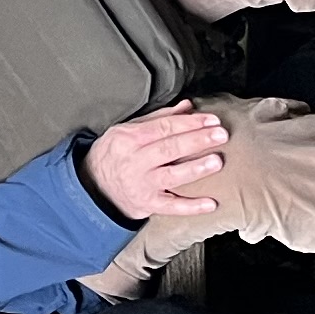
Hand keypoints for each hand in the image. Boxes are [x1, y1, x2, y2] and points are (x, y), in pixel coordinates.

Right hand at [81, 103, 229, 220]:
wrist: (93, 187)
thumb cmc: (116, 154)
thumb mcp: (128, 130)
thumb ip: (159, 119)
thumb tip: (187, 106)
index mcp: (130, 139)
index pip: (164, 127)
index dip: (190, 123)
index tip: (212, 120)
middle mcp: (134, 161)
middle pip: (170, 148)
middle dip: (197, 140)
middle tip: (221, 135)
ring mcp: (141, 184)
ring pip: (171, 176)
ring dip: (196, 168)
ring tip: (217, 161)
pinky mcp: (146, 204)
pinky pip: (171, 207)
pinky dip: (191, 207)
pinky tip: (211, 204)